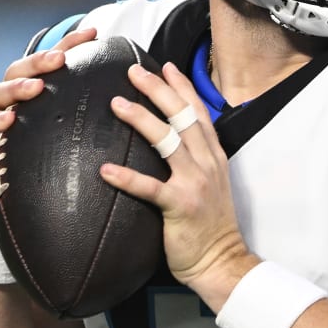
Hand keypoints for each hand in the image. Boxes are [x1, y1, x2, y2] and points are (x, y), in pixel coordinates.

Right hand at [0, 27, 99, 211]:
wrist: (17, 206)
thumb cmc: (48, 168)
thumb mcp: (71, 141)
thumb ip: (94, 122)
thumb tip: (137, 105)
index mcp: (35, 98)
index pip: (50, 64)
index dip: (69, 45)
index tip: (93, 33)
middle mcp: (11, 103)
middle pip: (19, 71)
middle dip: (39, 62)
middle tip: (59, 59)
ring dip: (16, 88)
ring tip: (35, 87)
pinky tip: (7, 119)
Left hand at [102, 60, 257, 306]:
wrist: (222, 261)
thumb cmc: (210, 227)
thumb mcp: (209, 185)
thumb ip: (194, 162)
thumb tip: (171, 144)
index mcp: (214, 157)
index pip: (198, 113)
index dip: (182, 87)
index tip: (164, 66)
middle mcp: (207, 164)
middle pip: (182, 117)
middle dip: (158, 90)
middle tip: (133, 71)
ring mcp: (196, 183)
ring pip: (168, 142)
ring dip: (142, 120)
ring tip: (117, 103)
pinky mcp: (180, 206)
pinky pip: (150, 188)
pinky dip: (127, 178)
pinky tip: (105, 170)